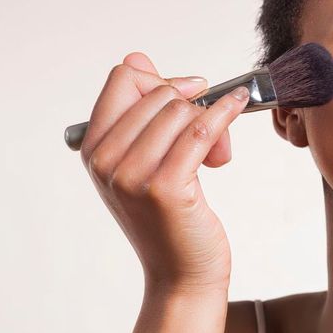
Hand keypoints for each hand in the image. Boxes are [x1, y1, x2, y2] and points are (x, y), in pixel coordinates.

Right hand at [80, 52, 248, 293]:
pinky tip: (239, 104)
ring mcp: (132, 174)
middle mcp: (105, 160)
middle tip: (210, 130)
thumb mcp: (145, 162)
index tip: (189, 95)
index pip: (122, 78)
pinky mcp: (166, 187)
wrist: (182, 274)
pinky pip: (202, 128)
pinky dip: (225, 111)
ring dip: (213, 118)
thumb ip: (141, 112)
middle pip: (158, 92)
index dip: (161, 80)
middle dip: (194, 102)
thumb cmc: (170, 218)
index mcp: (93, 148)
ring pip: (181, 109)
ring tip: (219, 151)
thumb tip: (138, 58)